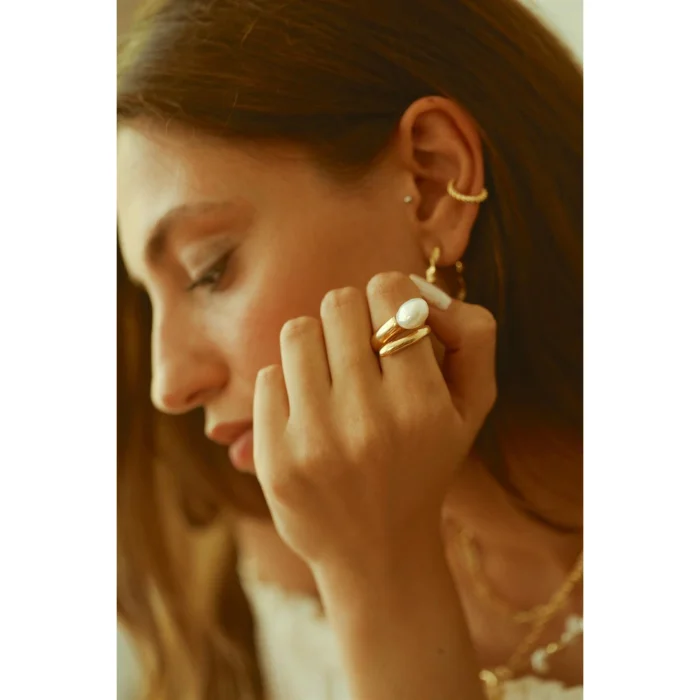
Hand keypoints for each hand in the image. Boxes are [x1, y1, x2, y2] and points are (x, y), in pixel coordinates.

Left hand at [253, 271, 496, 574]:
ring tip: (331, 379)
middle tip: (359, 350)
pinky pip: (269, 376)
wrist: (378, 550)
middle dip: (350, 319)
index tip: (390, 323)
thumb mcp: (473, 407)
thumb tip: (421, 294)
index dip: (389, 295)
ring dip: (316, 346)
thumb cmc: (426, 464)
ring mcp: (315, 440)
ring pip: (298, 332)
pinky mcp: (275, 458)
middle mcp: (368, 420)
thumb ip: (472, 336)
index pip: (388, 293)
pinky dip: (289, 385)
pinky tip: (308, 414)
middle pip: (338, 304)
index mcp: (422, 404)